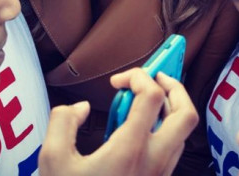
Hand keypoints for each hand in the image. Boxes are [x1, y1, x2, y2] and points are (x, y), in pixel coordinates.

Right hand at [39, 69, 197, 175]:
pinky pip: (172, 150)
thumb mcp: (53, 159)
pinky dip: (164, 130)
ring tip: (145, 100)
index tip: (118, 81)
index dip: (138, 77)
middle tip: (154, 78)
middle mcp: (154, 162)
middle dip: (174, 87)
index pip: (152, 97)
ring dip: (171, 109)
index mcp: (130, 150)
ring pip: (183, 134)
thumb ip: (63, 121)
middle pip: (186, 114)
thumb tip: (80, 109)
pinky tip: (139, 130)